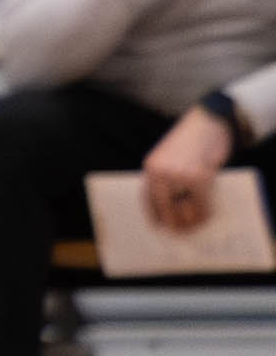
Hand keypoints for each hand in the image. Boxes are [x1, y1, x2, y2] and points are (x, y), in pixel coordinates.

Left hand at [141, 103, 235, 233]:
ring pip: (184, 209)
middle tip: (180, 232)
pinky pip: (202, 205)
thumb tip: (171, 206)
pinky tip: (207, 217)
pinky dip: (205, 214)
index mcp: (151, 167)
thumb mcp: (170, 157)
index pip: (147, 198)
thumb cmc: (190, 142)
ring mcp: (181, 176)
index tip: (157, 227)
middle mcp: (162, 173)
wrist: (208, 123)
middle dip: (173, 223)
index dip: (153, 215)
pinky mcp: (200, 178)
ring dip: (190, 222)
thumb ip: (168, 177)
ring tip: (195, 227)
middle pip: (165, 208)